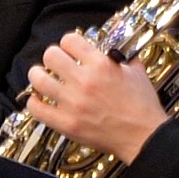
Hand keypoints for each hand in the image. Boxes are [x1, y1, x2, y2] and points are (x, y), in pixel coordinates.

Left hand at [24, 31, 170, 163]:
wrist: (144, 137)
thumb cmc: (142, 109)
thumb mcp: (137, 73)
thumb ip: (122, 59)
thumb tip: (114, 53)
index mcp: (101, 65)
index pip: (69, 40)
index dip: (69, 43)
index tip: (70, 49)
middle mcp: (83, 81)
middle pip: (50, 55)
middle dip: (52, 57)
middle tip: (56, 63)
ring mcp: (72, 103)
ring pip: (38, 79)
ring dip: (38, 76)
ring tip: (42, 78)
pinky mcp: (66, 123)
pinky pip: (36, 109)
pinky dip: (34, 103)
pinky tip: (39, 101)